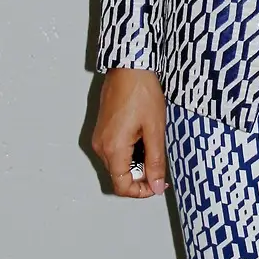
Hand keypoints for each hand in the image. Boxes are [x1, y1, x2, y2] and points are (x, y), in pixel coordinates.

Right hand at [92, 68, 167, 198]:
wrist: (130, 66)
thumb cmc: (141, 92)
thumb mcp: (155, 130)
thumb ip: (156, 162)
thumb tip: (157, 186)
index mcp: (113, 149)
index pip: (122, 186)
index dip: (141, 192)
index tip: (158, 184)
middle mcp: (101, 146)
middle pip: (118, 177)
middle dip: (140, 177)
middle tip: (159, 165)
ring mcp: (99, 137)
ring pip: (117, 165)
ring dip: (135, 164)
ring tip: (152, 146)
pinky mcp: (102, 130)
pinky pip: (114, 152)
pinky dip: (129, 153)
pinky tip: (143, 138)